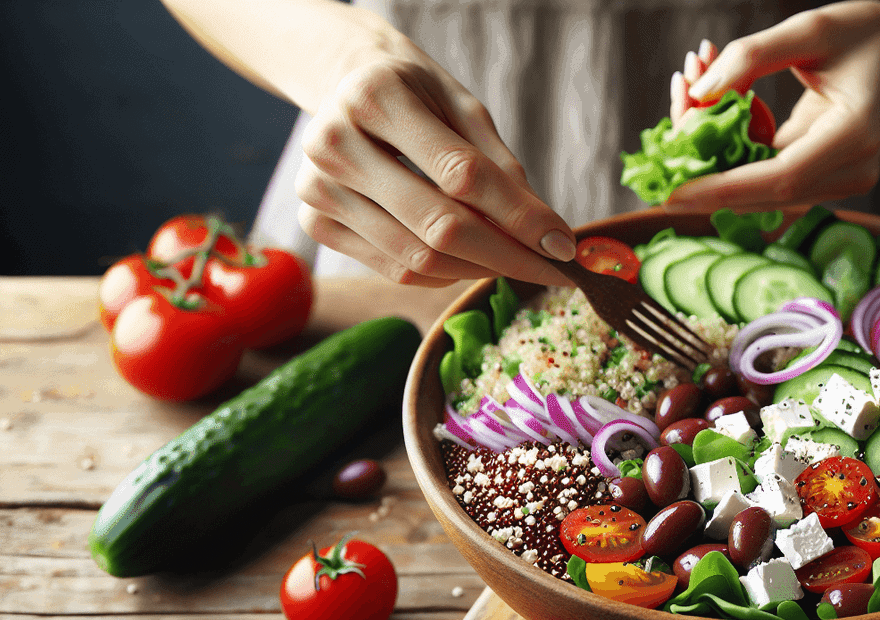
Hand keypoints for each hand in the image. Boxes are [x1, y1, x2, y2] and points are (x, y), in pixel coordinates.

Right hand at [294, 49, 575, 286]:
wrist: (348, 87)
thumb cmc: (418, 96)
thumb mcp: (465, 109)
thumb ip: (502, 169)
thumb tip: (547, 236)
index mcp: (376, 96)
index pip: (462, 174)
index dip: (520, 217)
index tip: (565, 245)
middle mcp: (335, 142)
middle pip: (439, 227)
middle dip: (508, 257)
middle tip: (551, 270)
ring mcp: (318, 187)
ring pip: (419, 260)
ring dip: (479, 269)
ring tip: (513, 259)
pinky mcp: (315, 223)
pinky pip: (397, 270)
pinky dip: (445, 273)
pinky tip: (468, 257)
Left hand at [661, 2, 879, 212]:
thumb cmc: (869, 31)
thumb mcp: (812, 28)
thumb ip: (753, 57)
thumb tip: (700, 93)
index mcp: (854, 136)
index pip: (780, 178)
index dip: (724, 188)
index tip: (674, 190)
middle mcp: (852, 171)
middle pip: (764, 191)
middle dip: (707, 165)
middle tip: (668, 118)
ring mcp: (841, 180)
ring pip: (760, 187)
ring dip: (717, 153)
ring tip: (689, 87)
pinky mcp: (826, 176)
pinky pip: (768, 174)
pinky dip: (735, 145)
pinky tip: (715, 103)